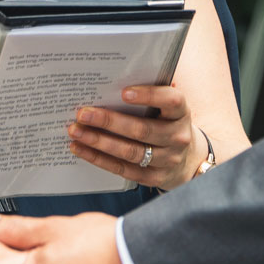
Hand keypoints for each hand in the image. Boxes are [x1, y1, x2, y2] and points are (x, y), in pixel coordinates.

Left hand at [68, 85, 200, 190]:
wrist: (187, 160)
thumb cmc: (167, 123)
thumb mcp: (167, 109)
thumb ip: (148, 96)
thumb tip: (109, 85)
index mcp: (181, 113)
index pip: (171, 101)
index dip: (149, 96)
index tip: (123, 92)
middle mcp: (178, 137)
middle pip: (142, 130)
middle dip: (109, 121)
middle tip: (83, 114)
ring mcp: (167, 160)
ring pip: (130, 151)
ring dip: (99, 141)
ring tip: (76, 132)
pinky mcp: (154, 178)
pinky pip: (123, 169)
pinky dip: (99, 159)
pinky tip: (80, 149)